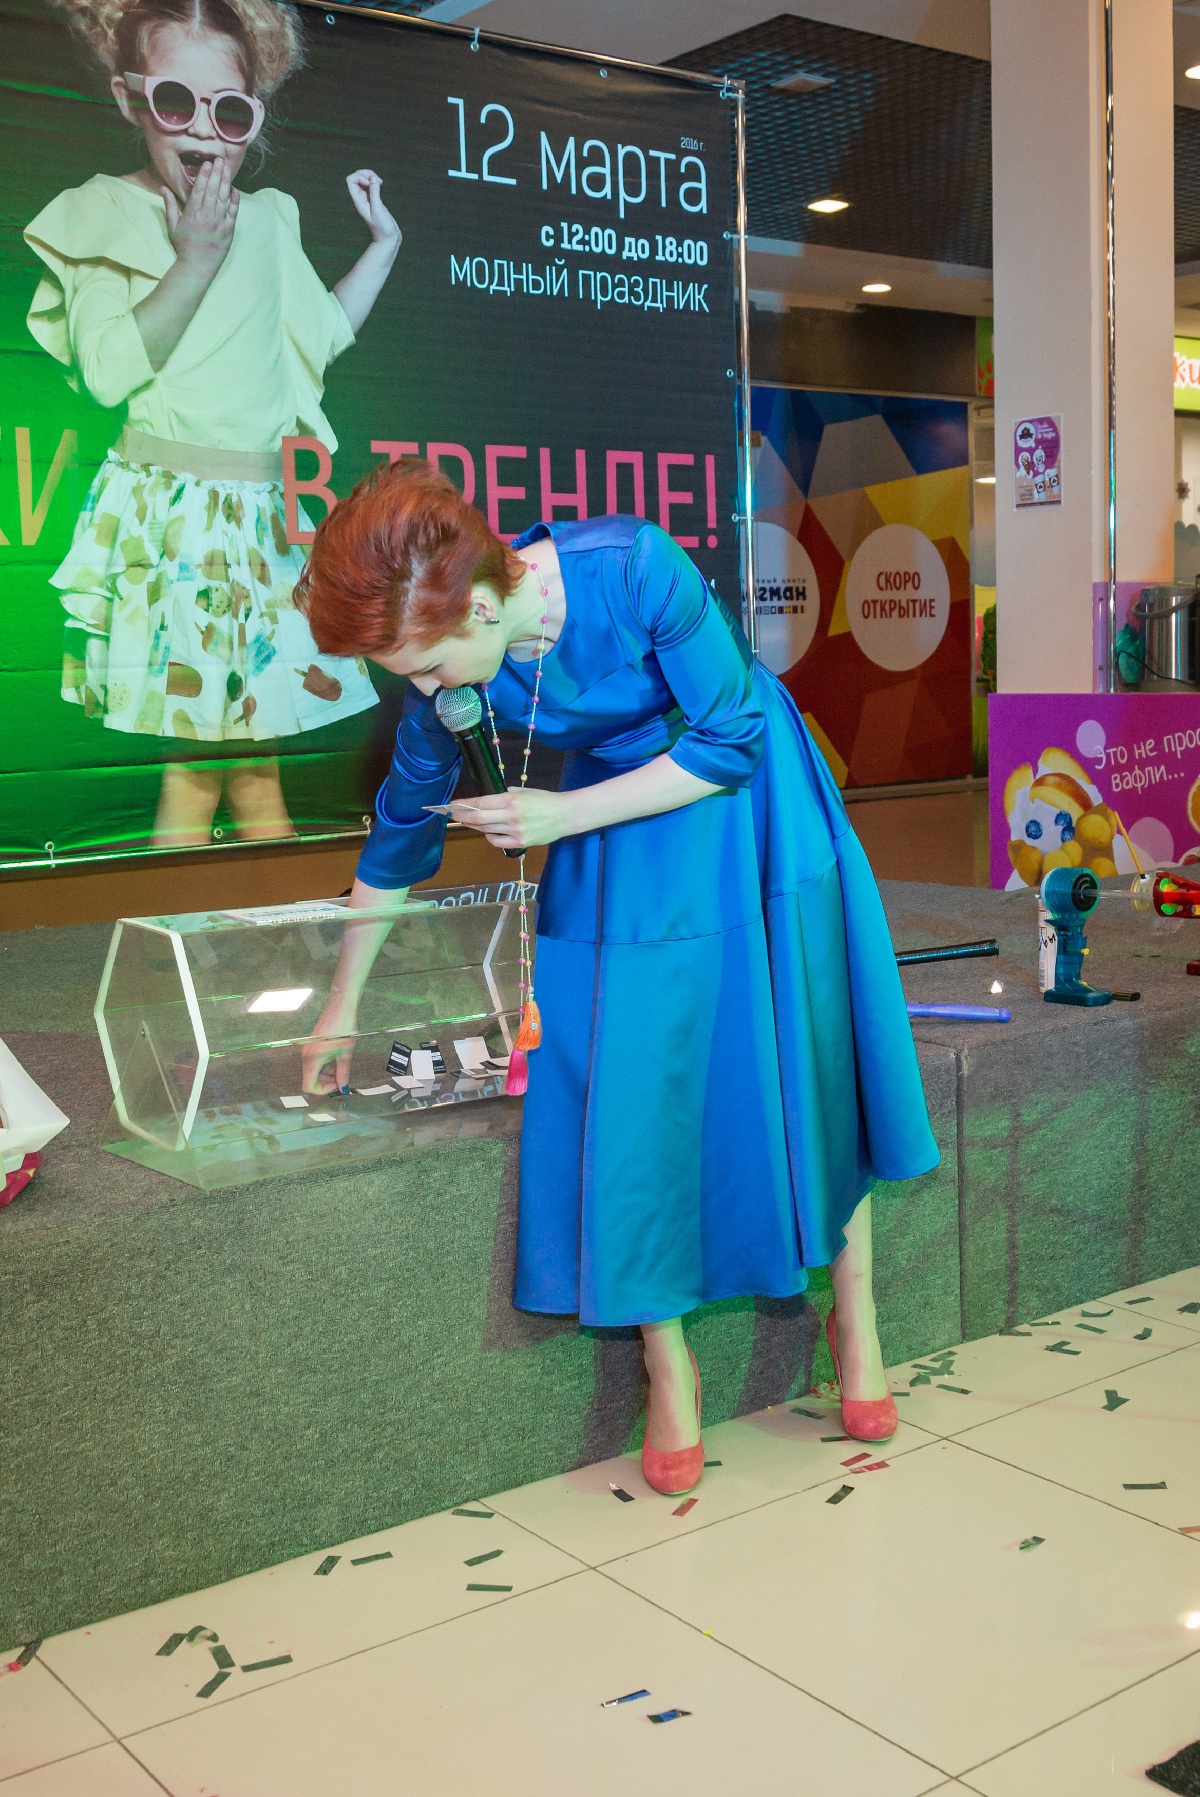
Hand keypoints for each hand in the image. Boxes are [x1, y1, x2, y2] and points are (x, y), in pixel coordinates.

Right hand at [163, 157, 238, 273]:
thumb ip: (169, 205)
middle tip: (220, 159)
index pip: (200, 188)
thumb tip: (162, 187)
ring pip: (223, 197)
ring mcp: (219, 222)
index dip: (204, 174)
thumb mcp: (173, 225)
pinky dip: (235, 200)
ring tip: (227, 169)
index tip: (208, 163)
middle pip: (213, 189)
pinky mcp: (228, 230)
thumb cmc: (184, 246)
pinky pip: (233, 212)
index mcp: (192, 212)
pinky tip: (234, 190)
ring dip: (225, 182)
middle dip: (216, 173)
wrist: (197, 266)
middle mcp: (207, 215)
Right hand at [301, 1008, 356, 1095]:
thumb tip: (343, 1088)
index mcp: (312, 1060)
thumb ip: (343, 1074)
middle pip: (310, 1079)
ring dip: (326, 1074)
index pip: (308, 1086)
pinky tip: (336, 1059)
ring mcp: (307, 1049)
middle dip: (325, 1082)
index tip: (336, 1084)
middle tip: (341, 1077)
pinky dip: (324, 1065)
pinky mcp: (310, 1045)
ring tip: (340, 1066)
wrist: (340, 1008)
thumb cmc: (344, 1029)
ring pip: (312, 1071)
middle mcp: (306, 1055)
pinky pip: (314, 1062)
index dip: (322, 1090)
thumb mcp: (345, 1054)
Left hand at [345, 169, 400, 246]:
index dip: (360, 177)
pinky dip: (374, 181)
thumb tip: (373, 179)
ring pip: (363, 180)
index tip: (370, 183)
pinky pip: (370, 185)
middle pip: (356, 177)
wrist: (388, 238)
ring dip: (371, 176)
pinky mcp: (373, 199)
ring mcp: (366, 199)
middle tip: (377, 180)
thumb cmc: (383, 227)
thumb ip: (374, 193)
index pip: (351, 180)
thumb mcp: (378, 209)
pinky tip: (381, 184)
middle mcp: (360, 198)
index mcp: (358, 201)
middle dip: (366, 174)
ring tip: (380, 181)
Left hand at [448, 787, 575, 850]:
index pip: (481, 803)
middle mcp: (511, 815)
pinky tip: (490, 832)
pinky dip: (490, 836)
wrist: (565, 815)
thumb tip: (487, 801)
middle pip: (479, 818)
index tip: (452, 805)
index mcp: (512, 799)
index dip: (464, 805)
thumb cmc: (545, 799)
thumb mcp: (524, 791)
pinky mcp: (521, 842)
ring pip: (486, 830)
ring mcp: (516, 831)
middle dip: (463, 816)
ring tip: (470, 821)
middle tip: (453, 814)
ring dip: (475, 826)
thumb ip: (505, 795)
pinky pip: (497, 842)